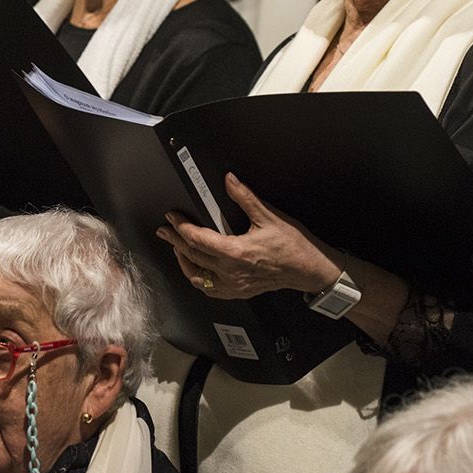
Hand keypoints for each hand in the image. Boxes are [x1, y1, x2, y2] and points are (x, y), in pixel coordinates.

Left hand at [155, 173, 340, 298]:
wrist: (308, 269)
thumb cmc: (292, 246)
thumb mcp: (269, 216)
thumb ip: (245, 197)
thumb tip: (229, 180)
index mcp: (235, 252)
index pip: (198, 239)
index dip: (181, 227)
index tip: (172, 217)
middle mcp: (231, 272)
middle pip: (192, 256)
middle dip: (175, 241)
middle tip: (164, 230)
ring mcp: (234, 285)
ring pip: (198, 276)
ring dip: (183, 261)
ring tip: (175, 247)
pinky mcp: (239, 292)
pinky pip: (210, 289)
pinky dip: (198, 278)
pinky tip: (196, 270)